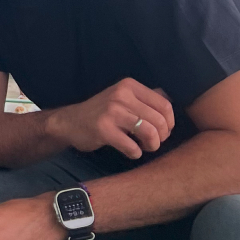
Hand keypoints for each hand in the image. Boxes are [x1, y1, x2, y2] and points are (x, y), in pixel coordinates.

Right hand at [46, 78, 173, 159]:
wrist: (69, 122)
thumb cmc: (101, 112)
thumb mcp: (122, 97)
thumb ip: (144, 98)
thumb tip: (170, 103)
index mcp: (129, 86)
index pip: (164, 105)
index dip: (170, 122)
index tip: (163, 131)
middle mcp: (121, 95)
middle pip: (159, 120)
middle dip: (162, 136)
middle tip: (154, 142)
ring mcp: (111, 112)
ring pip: (149, 132)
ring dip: (152, 145)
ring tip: (145, 148)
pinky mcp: (103, 130)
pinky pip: (131, 146)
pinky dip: (135, 153)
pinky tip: (131, 151)